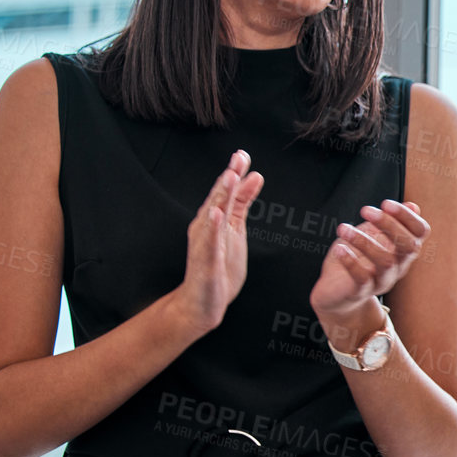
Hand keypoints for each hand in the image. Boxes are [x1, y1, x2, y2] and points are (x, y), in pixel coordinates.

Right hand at [172, 150, 263, 334]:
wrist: (202, 302)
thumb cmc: (218, 265)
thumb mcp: (236, 229)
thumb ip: (243, 202)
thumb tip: (254, 175)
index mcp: (214, 219)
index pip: (225, 192)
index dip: (234, 173)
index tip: (243, 154)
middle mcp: (205, 227)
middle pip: (218, 198)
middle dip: (228, 178)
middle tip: (238, 158)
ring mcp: (205, 243)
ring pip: (213, 215)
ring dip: (221, 196)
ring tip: (230, 177)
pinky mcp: (207, 261)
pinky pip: (209, 242)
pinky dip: (212, 227)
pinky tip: (216, 214)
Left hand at [309, 199, 430, 331]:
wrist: (336, 294)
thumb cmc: (355, 260)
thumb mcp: (371, 236)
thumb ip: (389, 222)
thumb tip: (413, 205)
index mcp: (403, 251)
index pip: (420, 232)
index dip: (407, 216)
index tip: (385, 203)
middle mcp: (398, 267)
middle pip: (409, 246)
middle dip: (390, 225)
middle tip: (365, 210)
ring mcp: (381, 281)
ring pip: (386, 261)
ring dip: (365, 241)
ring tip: (343, 228)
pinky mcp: (361, 292)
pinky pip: (363, 278)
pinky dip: (351, 261)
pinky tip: (339, 248)